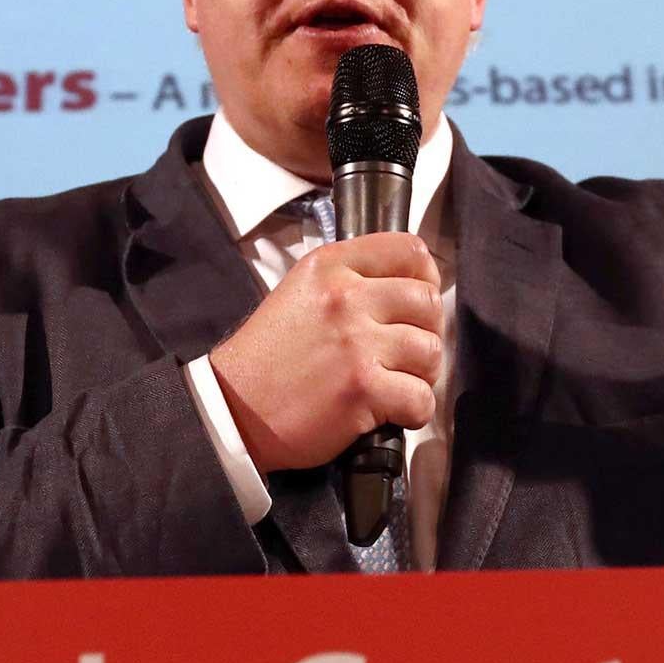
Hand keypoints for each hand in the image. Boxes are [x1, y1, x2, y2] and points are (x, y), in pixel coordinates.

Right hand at [209, 232, 442, 473]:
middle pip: (428, 301)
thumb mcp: (300, 292)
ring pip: (430, 351)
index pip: (408, 250)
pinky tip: (393, 412)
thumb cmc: (267, 357)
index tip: (418, 301)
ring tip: (397, 383)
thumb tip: (408, 288)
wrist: (232, 408)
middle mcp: (346, 297)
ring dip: (422, 374)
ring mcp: (356, 344)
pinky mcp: (362, 389)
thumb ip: (350, 281)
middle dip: (427, 331)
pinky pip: (421, 398)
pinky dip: (415, 411)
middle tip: (407, 353)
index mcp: (330, 266)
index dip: (426, 276)